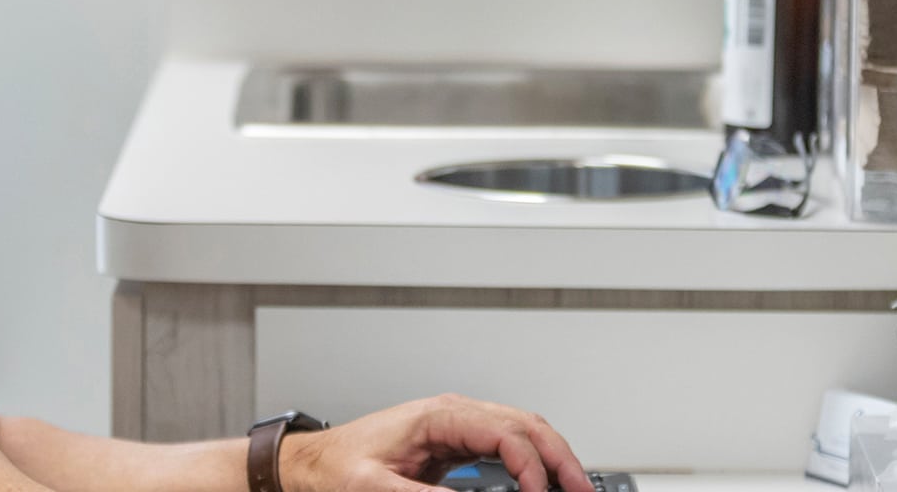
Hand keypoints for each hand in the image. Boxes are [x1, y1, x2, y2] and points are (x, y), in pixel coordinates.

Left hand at [279, 394, 592, 491]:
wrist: (314, 461)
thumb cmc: (338, 466)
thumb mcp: (373, 488)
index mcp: (439, 416)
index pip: (504, 433)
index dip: (530, 466)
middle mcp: (454, 413)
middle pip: (526, 425)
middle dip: (560, 458)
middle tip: (582, 489)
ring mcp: (459, 423)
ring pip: (524, 429)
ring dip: (553, 456)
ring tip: (575, 486)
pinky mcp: (458, 439)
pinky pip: (509, 441)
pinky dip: (535, 458)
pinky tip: (545, 480)